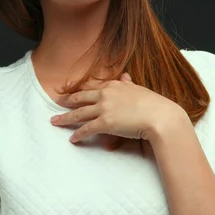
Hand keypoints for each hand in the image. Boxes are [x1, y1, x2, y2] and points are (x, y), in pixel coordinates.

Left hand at [50, 72, 185, 143]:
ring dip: (64, 118)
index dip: (79, 89)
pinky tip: (72, 138)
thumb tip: (125, 76)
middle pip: (80, 98)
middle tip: (56, 103)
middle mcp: (106, 94)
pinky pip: (86, 129)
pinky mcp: (105, 123)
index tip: (71, 91)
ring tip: (55, 121)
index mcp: (114, 85)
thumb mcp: (139, 89)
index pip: (91, 86)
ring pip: (78, 113)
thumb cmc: (153, 104)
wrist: (160, 116)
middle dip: (66, 101)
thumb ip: (129, 83)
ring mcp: (104, 108)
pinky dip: (78, 134)